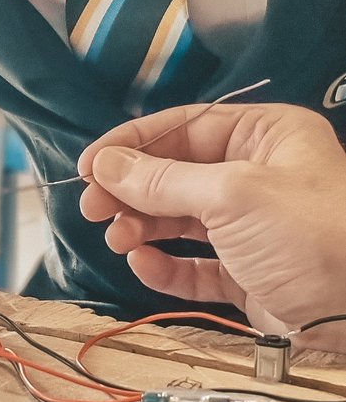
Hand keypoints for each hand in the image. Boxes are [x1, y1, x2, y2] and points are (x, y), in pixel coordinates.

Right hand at [78, 103, 345, 347]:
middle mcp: (258, 175)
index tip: (89, 164)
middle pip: (176, 173)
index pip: (185, 127)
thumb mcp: (232, 194)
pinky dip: (164, 264)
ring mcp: (252, 227)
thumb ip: (163, 180)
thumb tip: (105, 164)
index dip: (132, 144)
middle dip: (131, 189)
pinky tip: (142, 262)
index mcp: (265, 136)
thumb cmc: (313, 237)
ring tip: (116, 237)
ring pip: (180, 219)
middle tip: (91, 207)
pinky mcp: (248, 273)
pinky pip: (195, 264)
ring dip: (141, 226)